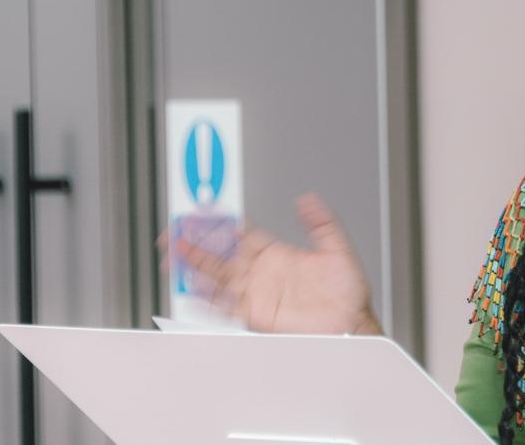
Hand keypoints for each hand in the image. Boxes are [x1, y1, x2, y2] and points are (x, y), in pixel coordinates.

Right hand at [159, 193, 381, 334]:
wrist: (350, 324)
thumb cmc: (346, 293)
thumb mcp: (337, 249)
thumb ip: (322, 223)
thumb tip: (308, 200)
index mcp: (277, 254)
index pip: (241, 234)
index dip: (222, 223)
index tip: (204, 212)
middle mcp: (263, 272)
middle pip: (222, 254)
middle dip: (198, 243)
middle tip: (176, 231)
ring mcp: (257, 292)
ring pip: (218, 277)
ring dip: (196, 267)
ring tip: (174, 255)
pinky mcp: (256, 313)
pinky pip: (226, 304)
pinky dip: (208, 297)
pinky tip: (192, 288)